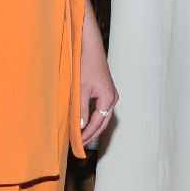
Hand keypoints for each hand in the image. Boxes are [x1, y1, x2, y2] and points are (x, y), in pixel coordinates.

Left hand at [77, 2, 116, 148]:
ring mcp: (110, 94)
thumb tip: (81, 128)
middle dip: (91, 134)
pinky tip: (84, 121)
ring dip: (92, 126)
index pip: (98, 123)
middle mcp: (112, 98)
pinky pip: (101, 109)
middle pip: (103, 122)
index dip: (87, 135)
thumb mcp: (81, 89)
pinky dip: (93, 117)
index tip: (77, 145)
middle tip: (79, 145)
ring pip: (103, 116)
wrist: (89, 46)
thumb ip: (81, 110)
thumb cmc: (85, 65)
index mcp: (108, 98)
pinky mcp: (106, 90)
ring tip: (80, 136)